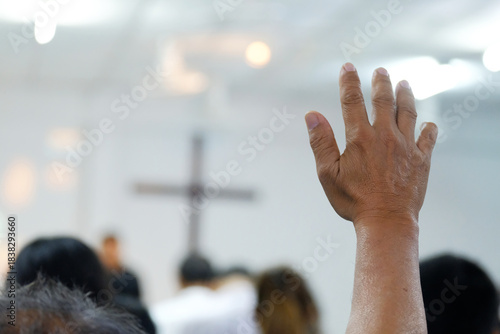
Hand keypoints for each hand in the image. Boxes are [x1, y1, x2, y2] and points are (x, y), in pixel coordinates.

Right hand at [305, 63, 437, 225]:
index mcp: (360, 137)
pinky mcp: (421, 160)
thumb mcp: (327, 174)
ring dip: (405, 96)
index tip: (348, 67)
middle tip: (381, 71)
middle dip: (381, 83)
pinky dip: (429, 128)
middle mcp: (385, 136)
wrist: (386, 221)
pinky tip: (429, 123)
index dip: (349, 82)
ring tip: (404, 84)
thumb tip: (312, 115)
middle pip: (383, 101)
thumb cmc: (353, 200)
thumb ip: (320, 142)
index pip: (352, 101)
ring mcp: (406, 147)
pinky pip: (428, 138)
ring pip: (407, 113)